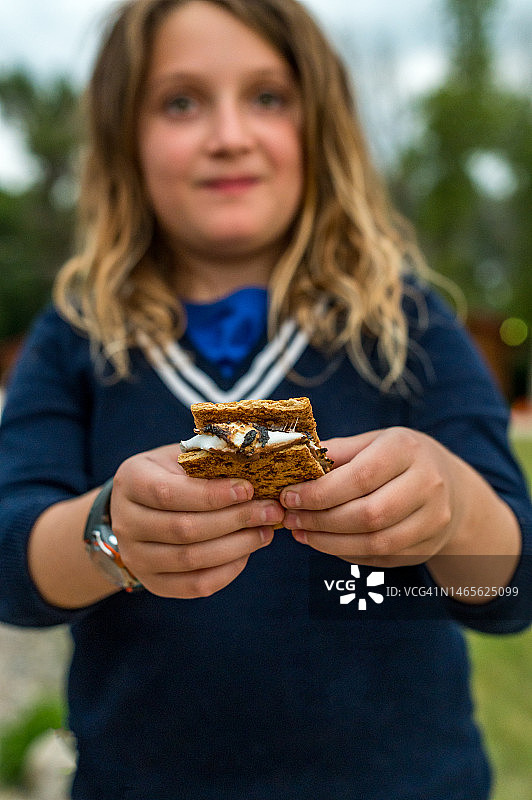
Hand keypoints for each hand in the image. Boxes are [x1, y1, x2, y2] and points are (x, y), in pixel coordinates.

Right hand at [110, 445, 282, 597]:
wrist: (140, 507)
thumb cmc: (170, 474)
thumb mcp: (179, 457)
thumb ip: (208, 462)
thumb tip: (256, 468)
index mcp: (131, 482)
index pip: (169, 493)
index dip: (212, 494)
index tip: (249, 489)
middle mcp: (125, 523)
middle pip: (183, 529)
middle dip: (234, 520)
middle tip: (270, 511)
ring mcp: (136, 557)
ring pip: (191, 560)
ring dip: (237, 547)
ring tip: (266, 531)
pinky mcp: (153, 583)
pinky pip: (194, 585)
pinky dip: (227, 571)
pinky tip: (248, 552)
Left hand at [280, 427, 464, 567]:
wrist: (452, 486)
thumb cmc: (400, 459)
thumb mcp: (373, 442)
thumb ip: (338, 453)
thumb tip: (293, 465)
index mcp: (407, 450)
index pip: (360, 477)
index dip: (320, 492)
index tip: (289, 497)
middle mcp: (428, 484)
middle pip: (368, 514)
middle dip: (321, 520)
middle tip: (291, 519)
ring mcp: (433, 520)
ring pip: (375, 542)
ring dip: (329, 542)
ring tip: (301, 533)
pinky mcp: (427, 547)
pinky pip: (380, 556)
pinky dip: (346, 552)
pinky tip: (324, 542)